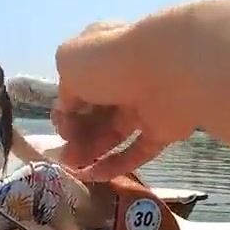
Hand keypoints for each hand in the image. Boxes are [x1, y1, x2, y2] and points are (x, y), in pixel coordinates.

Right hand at [52, 19, 195, 180]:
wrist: (169, 71)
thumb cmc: (111, 61)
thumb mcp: (70, 62)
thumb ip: (65, 87)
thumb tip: (70, 108)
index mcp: (103, 54)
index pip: (79, 84)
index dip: (66, 108)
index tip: (60, 125)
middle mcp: (125, 78)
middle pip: (96, 112)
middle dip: (76, 133)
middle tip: (64, 155)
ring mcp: (146, 103)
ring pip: (114, 132)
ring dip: (90, 150)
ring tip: (74, 167)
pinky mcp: (164, 129)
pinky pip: (138, 150)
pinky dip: (117, 165)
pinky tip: (95, 176)